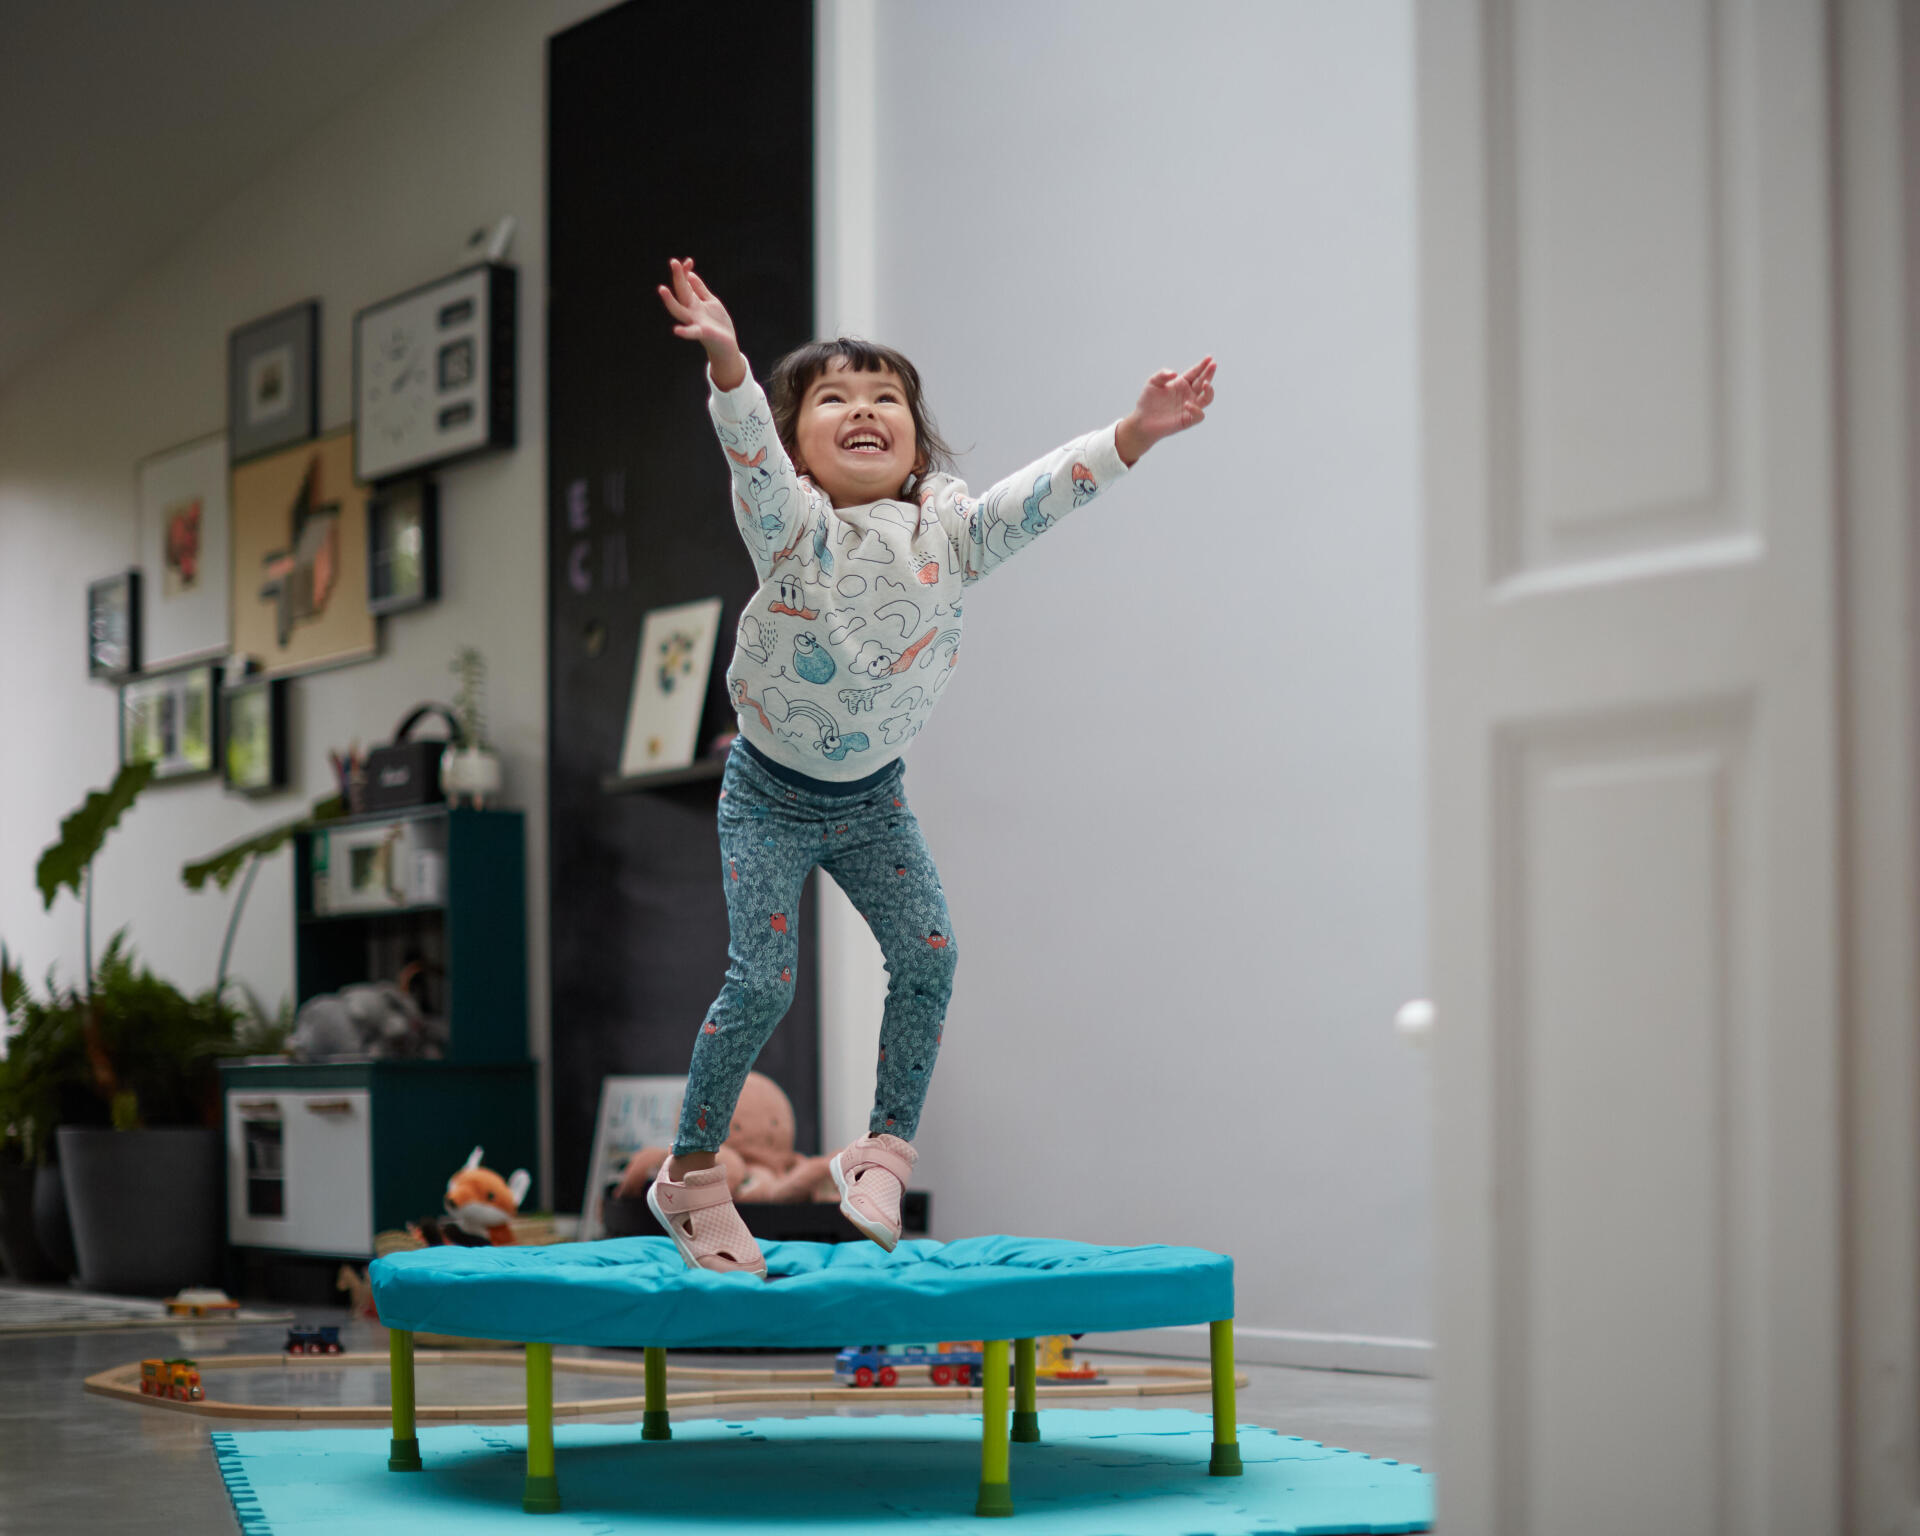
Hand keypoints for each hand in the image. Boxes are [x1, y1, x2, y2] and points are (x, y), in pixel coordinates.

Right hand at [658, 257, 745, 389]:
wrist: (726, 345)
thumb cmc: (718, 323)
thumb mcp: (710, 302)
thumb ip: (700, 289)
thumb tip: (690, 274)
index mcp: (694, 302)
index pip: (686, 283)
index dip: (686, 272)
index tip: (689, 261)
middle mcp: (691, 311)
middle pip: (682, 292)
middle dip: (678, 277)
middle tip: (673, 261)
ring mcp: (695, 322)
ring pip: (679, 311)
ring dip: (670, 301)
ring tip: (662, 289)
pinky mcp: (703, 333)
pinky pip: (692, 333)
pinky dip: (685, 332)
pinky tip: (676, 331)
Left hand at [1115, 356, 1214, 465]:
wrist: (1142, 420)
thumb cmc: (1147, 401)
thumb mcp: (1153, 383)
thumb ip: (1162, 375)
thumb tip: (1175, 374)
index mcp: (1182, 383)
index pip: (1195, 373)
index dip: (1203, 365)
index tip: (1209, 358)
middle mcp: (1189, 394)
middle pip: (1204, 382)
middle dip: (1209, 373)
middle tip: (1213, 365)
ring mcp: (1190, 407)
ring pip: (1207, 398)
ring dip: (1209, 391)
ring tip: (1205, 384)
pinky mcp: (1187, 420)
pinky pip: (1199, 415)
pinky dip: (1196, 410)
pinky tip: (1187, 404)